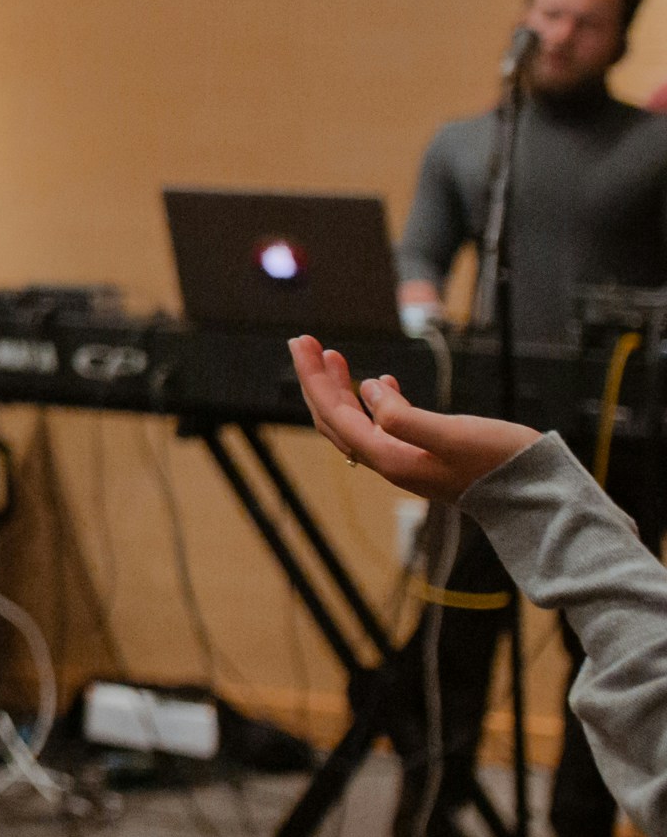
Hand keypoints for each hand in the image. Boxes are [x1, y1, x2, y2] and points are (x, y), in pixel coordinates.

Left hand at [288, 336, 537, 502]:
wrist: (537, 494)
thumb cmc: (500, 463)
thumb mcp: (453, 435)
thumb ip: (404, 416)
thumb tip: (367, 389)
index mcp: (391, 458)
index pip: (334, 414)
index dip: (313, 378)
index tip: (300, 343)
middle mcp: (392, 461)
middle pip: (336, 418)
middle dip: (317, 380)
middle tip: (305, 342)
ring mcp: (407, 460)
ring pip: (357, 421)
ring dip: (340, 388)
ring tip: (333, 355)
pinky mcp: (426, 455)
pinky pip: (385, 426)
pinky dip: (376, 401)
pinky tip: (380, 382)